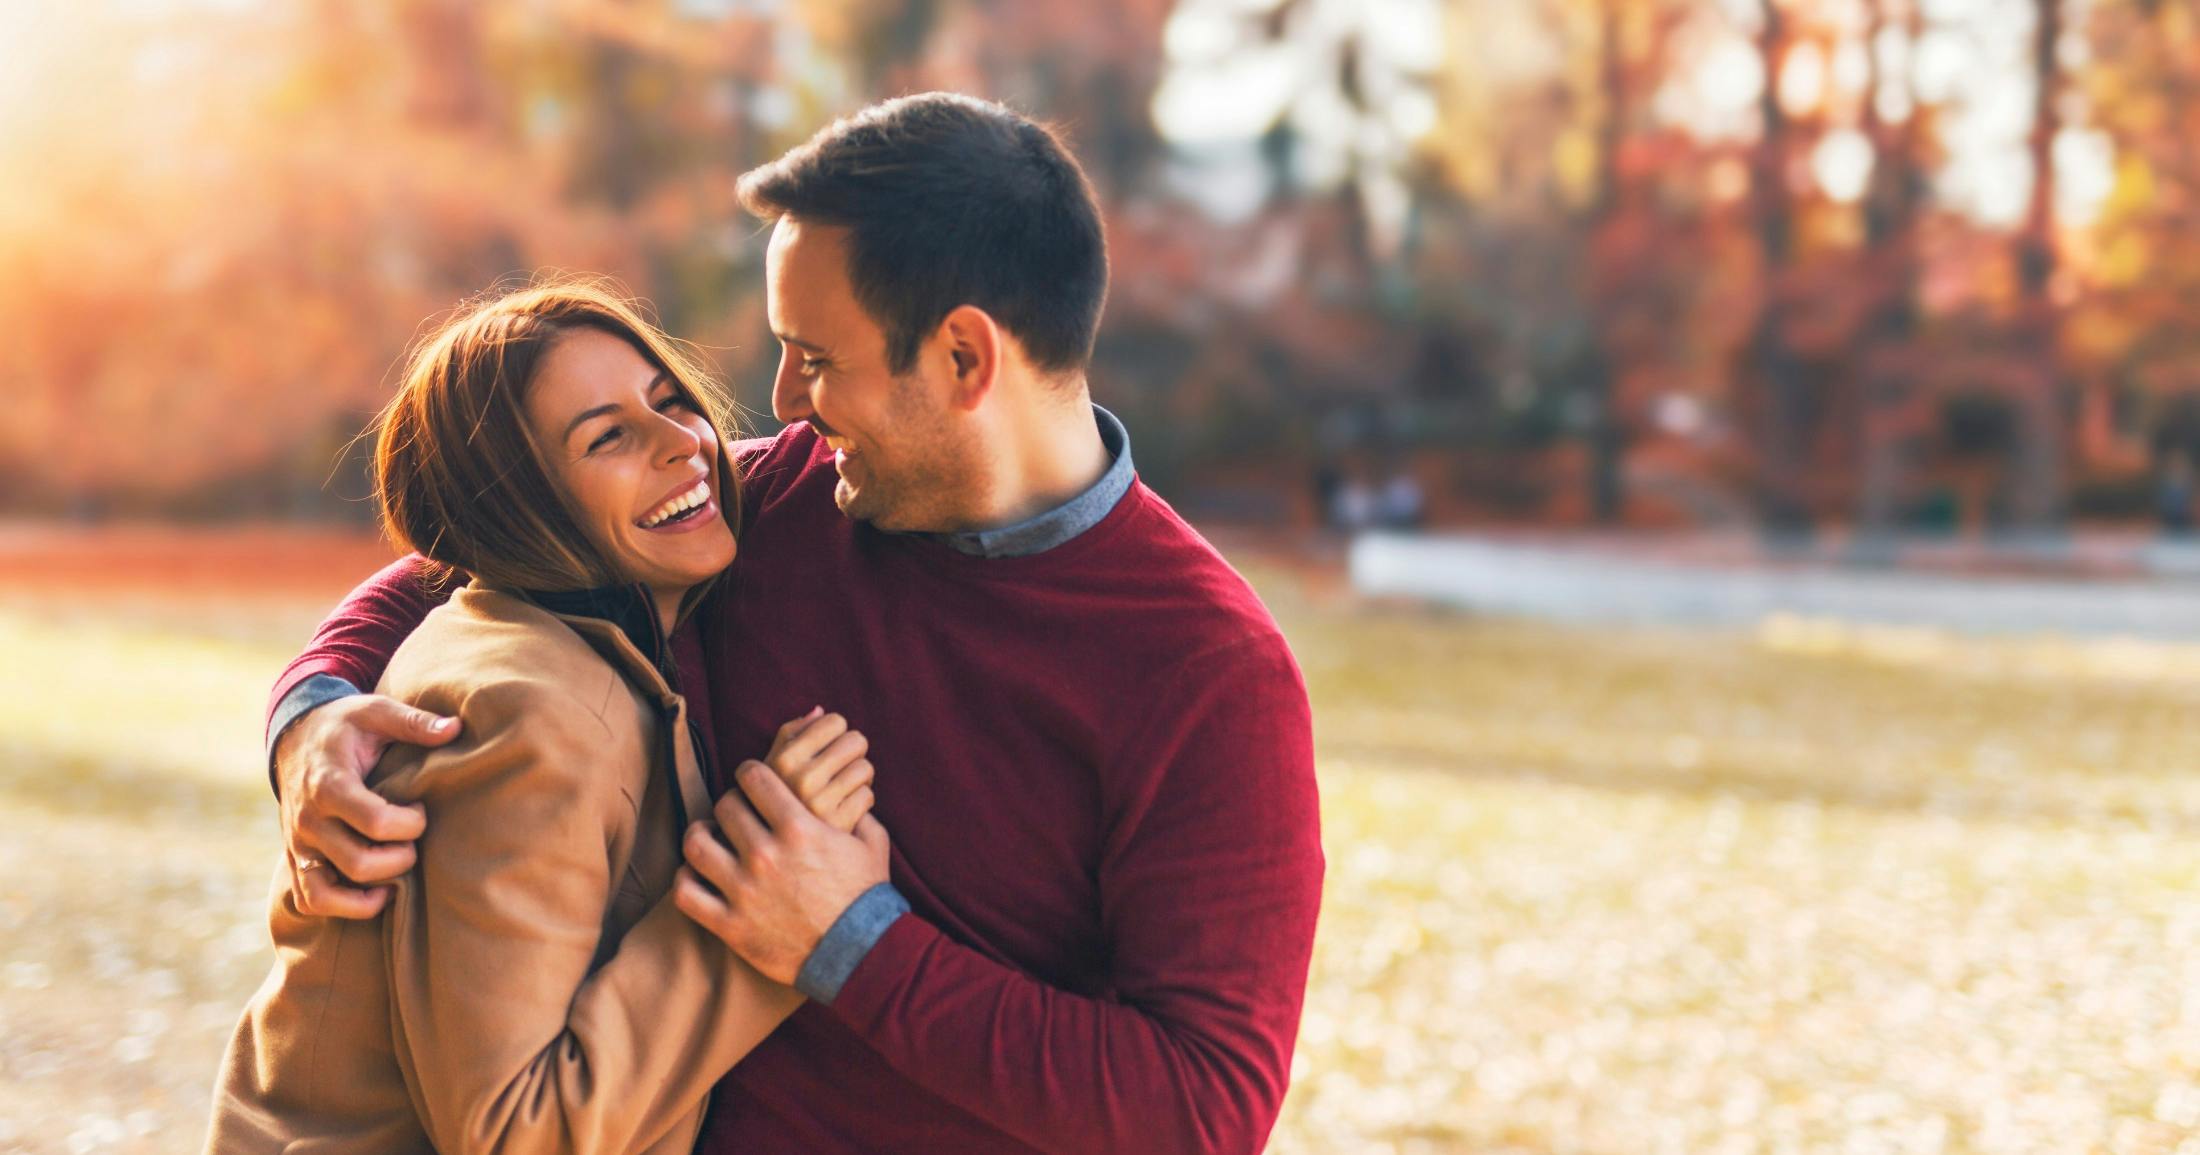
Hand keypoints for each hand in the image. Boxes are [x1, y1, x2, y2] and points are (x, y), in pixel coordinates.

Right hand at [275, 694, 455, 917]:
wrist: (295, 737)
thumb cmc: (345, 726)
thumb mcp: (375, 712)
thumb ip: (413, 722)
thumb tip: (455, 728)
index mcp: (330, 785)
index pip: (376, 822)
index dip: (411, 823)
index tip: (421, 808)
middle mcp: (309, 820)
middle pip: (360, 863)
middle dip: (401, 857)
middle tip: (414, 837)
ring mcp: (298, 844)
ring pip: (329, 893)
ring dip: (373, 891)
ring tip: (398, 870)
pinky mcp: (296, 858)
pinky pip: (311, 900)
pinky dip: (344, 906)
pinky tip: (376, 890)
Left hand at [675, 761, 891, 985]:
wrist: (861, 954)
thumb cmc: (866, 898)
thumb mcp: (872, 845)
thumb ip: (859, 814)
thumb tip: (853, 795)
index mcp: (799, 828)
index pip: (753, 778)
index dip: (750, 773)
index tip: (752, 781)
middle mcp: (766, 855)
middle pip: (724, 806)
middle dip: (731, 805)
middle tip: (738, 815)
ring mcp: (744, 891)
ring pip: (696, 845)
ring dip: (700, 836)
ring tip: (710, 839)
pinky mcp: (731, 925)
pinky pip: (686, 893)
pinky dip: (685, 879)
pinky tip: (698, 876)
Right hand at [761, 707, 875, 833]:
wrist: (780, 856)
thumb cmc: (777, 801)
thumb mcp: (772, 767)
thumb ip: (791, 734)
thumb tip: (819, 710)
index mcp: (782, 760)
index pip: (834, 721)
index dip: (835, 734)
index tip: (825, 751)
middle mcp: (800, 780)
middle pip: (856, 740)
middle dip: (851, 754)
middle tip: (839, 771)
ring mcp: (820, 804)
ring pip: (865, 768)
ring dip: (858, 778)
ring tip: (842, 791)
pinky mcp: (840, 825)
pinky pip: (868, 796)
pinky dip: (861, 801)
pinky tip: (846, 810)